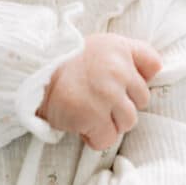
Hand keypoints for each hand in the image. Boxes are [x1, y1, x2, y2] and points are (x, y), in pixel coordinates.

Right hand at [38, 34, 160, 149]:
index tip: (119, 81)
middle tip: (97, 99)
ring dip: (110, 122)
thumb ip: (131, 55)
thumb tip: (152, 75)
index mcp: (120, 48)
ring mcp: (107, 94)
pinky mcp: (93, 116)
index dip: (137, 78)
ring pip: (128, 123)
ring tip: (88, 110)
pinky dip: (95, 137)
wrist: (31, 74)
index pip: (153, 65)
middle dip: (122, 104)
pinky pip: (107, 139)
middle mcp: (118, 70)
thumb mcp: (103, 45)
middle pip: (142, 101)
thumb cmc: (67, 62)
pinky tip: (81, 122)